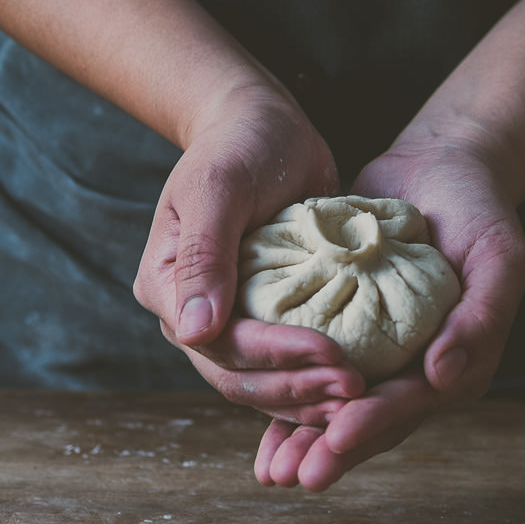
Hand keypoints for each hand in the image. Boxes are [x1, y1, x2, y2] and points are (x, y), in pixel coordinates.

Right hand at [134, 84, 364, 422]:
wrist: (261, 127)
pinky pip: (283, 367)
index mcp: (167, 287)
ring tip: (358, 395)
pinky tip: (352, 389)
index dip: (276, 356)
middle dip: (297, 386)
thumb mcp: (219, 188)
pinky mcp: (263, 321)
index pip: (221, 343)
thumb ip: (205, 256)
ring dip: (308, 396)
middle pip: (238, 375)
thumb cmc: (238, 146)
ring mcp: (226, 323)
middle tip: (355, 387)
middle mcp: (191, 316)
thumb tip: (194, 331)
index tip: (331, 355)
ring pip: (260, 383)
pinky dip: (313, 381)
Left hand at [253, 123, 524, 489]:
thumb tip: (444, 377)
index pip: (414, 402)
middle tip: (291, 476)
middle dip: (332, 449)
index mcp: (460, 363)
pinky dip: (290, 394)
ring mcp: (381, 354)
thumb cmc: (481, 210)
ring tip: (270, 471)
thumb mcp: (498, 256)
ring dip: (303, 437)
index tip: (339, 437)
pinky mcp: (346, 330)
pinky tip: (257, 416)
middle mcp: (418, 369)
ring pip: (339, 405)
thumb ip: (481, 318)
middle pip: (372, 419)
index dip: (376, 423)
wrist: (443, 168)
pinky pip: (317, 368)